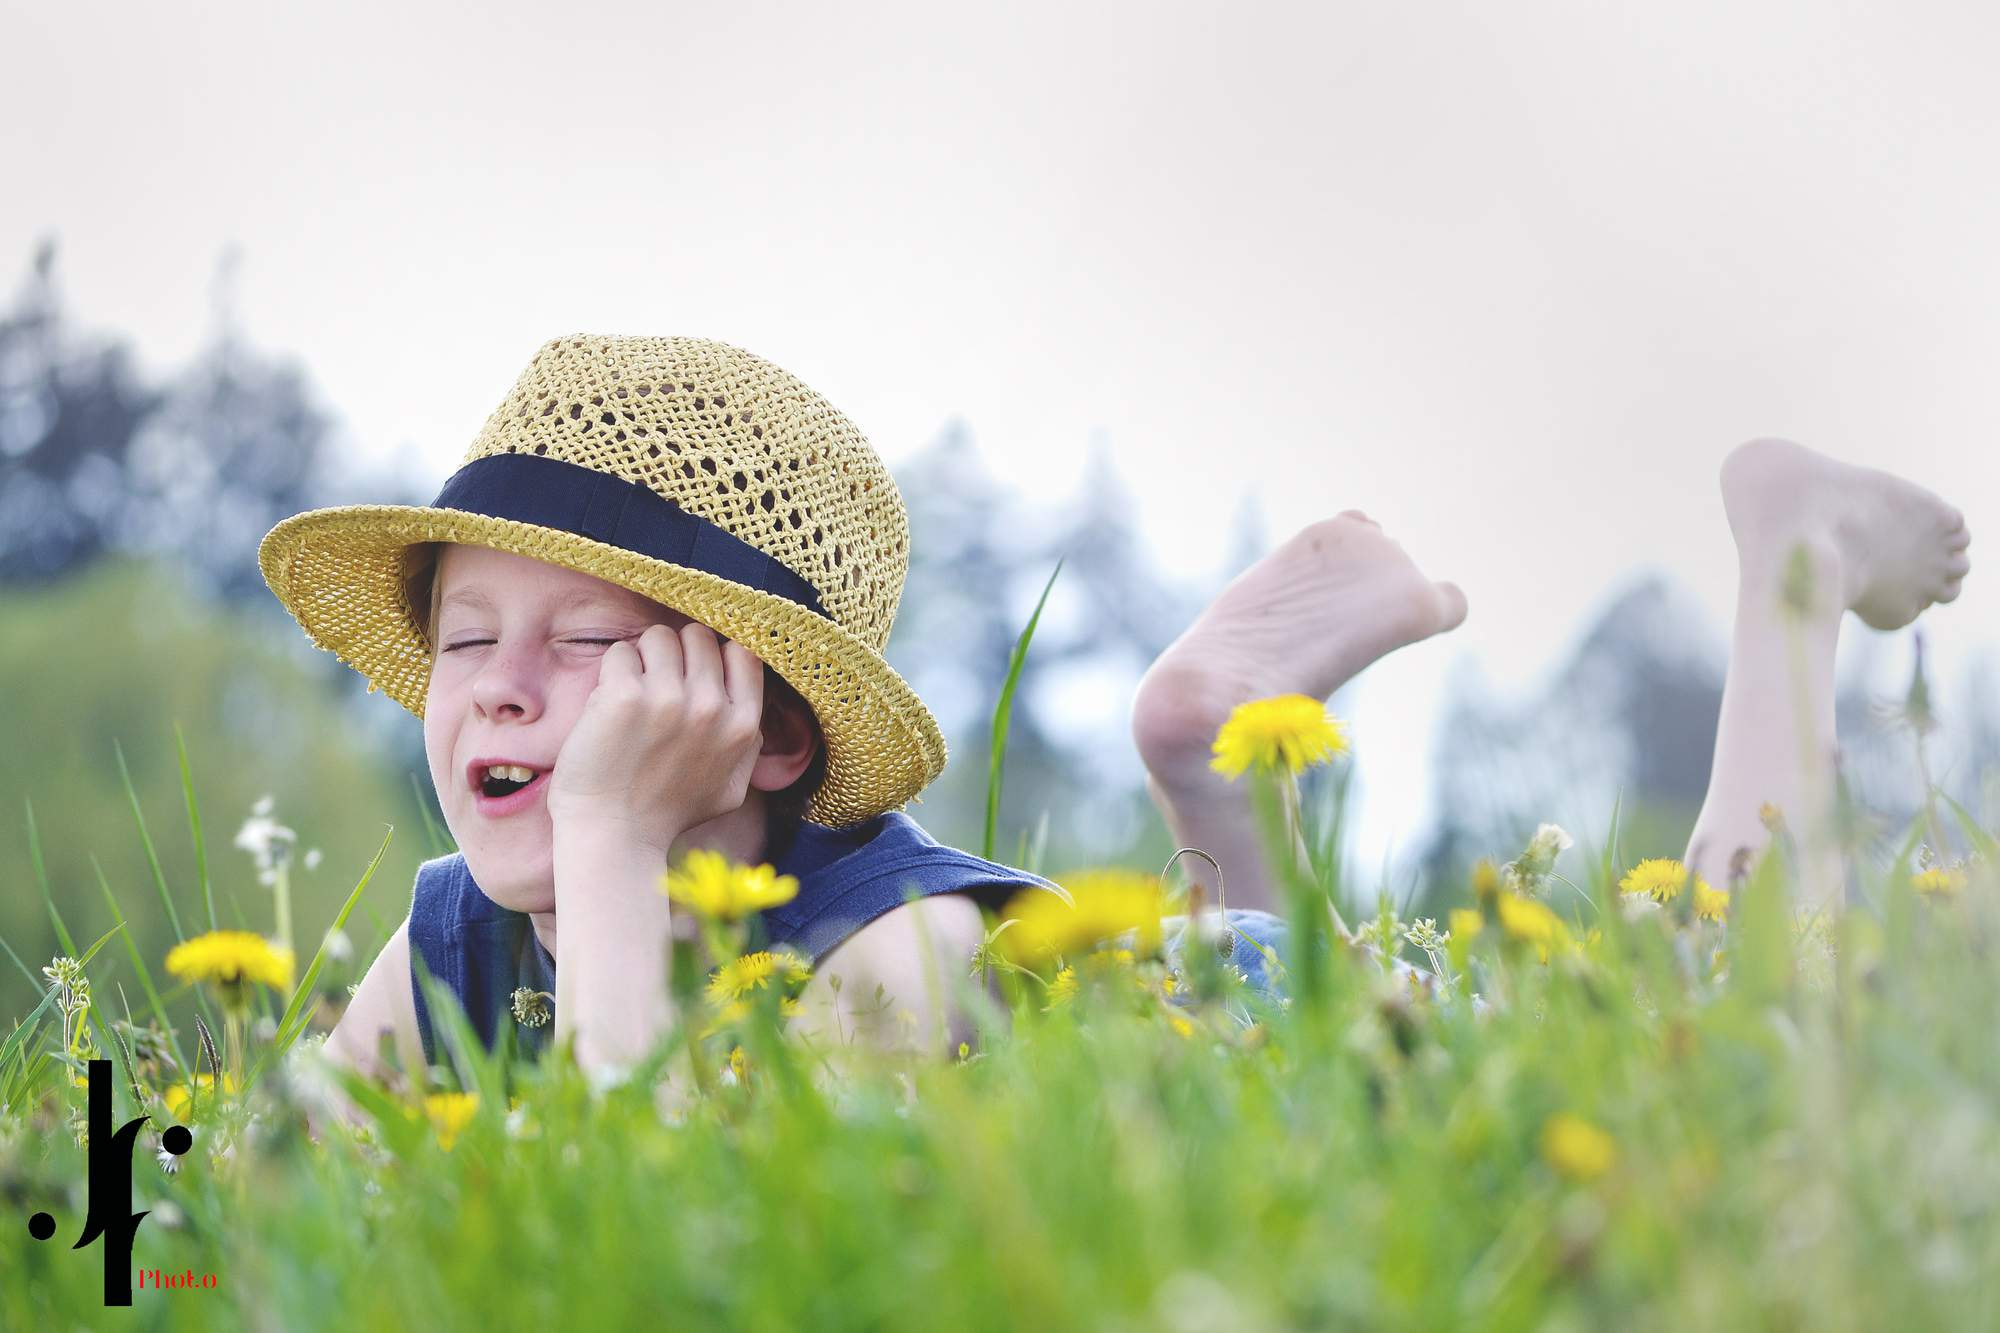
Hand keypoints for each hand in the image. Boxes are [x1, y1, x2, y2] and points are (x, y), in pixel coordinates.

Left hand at [546, 622, 767, 852]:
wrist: (613, 837)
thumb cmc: (668, 814)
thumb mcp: (732, 788)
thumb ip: (748, 745)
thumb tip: (751, 712)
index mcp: (742, 726)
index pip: (743, 652)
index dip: (717, 656)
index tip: (695, 674)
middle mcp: (711, 707)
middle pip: (698, 636)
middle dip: (676, 653)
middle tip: (657, 685)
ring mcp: (668, 698)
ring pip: (658, 636)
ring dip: (642, 658)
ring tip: (632, 692)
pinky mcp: (624, 696)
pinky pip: (620, 652)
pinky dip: (612, 671)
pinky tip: (608, 703)